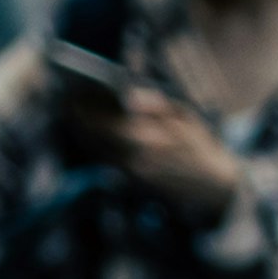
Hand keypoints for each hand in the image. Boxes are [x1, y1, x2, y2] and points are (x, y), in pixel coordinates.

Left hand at [58, 70, 237, 228]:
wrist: (210, 185)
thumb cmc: (199, 144)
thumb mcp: (183, 116)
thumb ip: (154, 105)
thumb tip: (126, 95)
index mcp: (148, 137)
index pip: (104, 122)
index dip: (84, 109)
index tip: (72, 93)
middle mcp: (134, 158)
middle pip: (93, 138)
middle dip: (78, 119)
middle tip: (67, 103)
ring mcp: (131, 174)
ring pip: (97, 151)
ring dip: (83, 133)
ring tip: (75, 114)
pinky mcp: (131, 184)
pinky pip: (106, 162)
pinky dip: (97, 146)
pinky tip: (92, 133)